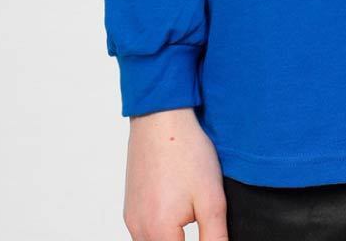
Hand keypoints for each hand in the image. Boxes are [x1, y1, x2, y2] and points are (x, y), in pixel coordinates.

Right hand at [123, 108, 228, 240]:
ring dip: (171, 238)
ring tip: (191, 219)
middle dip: (185, 240)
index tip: (209, 233)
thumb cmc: (186, 152)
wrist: (160, 117)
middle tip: (202, 222)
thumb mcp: (211, 198)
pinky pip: (144, 231)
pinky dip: (161, 230)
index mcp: (159, 232)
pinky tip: (177, 211)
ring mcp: (132, 218)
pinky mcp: (130, 207)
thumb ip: (214, 237)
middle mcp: (139, 230)